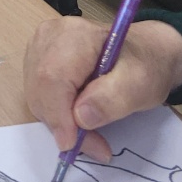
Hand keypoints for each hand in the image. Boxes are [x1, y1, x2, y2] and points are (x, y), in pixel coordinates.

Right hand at [25, 17, 181, 161]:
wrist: (144, 53)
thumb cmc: (145, 66)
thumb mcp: (142, 84)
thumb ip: (112, 99)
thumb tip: (80, 118)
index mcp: (75, 35)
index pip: (53, 77)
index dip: (58, 113)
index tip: (73, 144)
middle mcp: (50, 35)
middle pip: (40, 87)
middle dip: (61, 123)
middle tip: (94, 145)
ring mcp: (40, 44)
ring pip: (35, 92)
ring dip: (58, 120)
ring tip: (90, 132)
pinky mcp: (36, 56)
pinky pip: (37, 92)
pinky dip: (55, 112)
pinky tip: (78, 115)